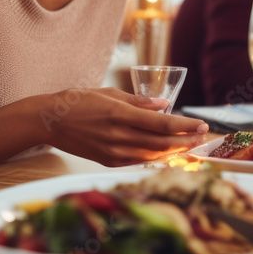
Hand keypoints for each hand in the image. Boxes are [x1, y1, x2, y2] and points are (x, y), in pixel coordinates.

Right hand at [40, 87, 208, 165]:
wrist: (50, 121)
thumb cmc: (78, 101)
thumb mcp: (109, 93)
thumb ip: (138, 101)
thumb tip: (164, 104)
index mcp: (120, 114)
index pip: (162, 123)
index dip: (185, 125)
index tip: (201, 124)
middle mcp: (119, 135)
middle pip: (162, 142)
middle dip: (186, 140)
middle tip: (202, 136)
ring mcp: (113, 151)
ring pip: (153, 154)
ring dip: (175, 151)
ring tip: (191, 145)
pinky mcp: (108, 160)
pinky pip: (139, 161)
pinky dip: (156, 157)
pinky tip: (167, 153)